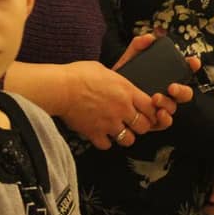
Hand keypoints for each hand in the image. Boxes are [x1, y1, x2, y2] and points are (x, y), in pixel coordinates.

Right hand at [58, 36, 185, 148]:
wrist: (61, 88)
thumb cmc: (79, 74)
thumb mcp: (105, 69)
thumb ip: (118, 80)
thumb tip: (119, 81)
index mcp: (127, 91)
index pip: (152, 108)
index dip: (152, 112)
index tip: (148, 112)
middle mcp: (122, 109)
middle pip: (145, 126)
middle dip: (141, 126)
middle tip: (134, 123)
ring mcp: (110, 123)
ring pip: (129, 140)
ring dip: (125, 136)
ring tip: (119, 131)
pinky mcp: (95, 133)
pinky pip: (107, 145)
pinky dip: (105, 142)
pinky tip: (101, 135)